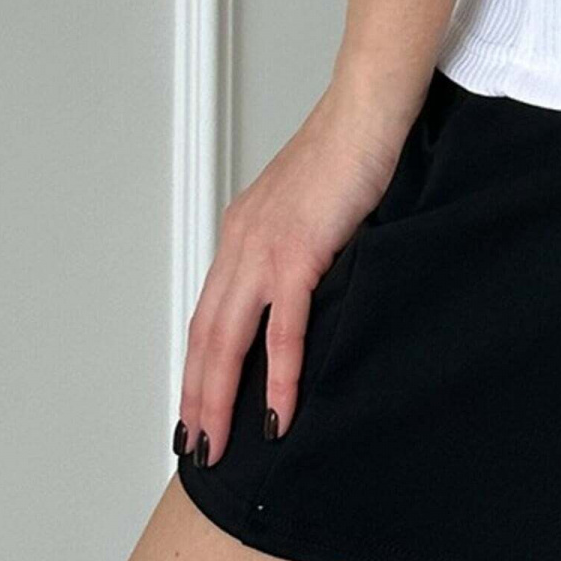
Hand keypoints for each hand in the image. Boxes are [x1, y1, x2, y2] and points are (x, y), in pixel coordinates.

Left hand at [176, 88, 402, 466]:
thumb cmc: (348, 151)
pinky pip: (284, 329)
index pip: (208, 313)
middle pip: (207, 337)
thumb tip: (304, 290)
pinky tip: (278, 412)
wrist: (366, 113)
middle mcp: (242, 243)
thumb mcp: (309, 206)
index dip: (198, 367)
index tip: (195, 409)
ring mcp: (265, 249)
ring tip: (221, 445)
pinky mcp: (298, 252)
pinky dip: (279, 377)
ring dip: (221, 399)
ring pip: (230, 340)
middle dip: (197, 398)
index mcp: (242, 232)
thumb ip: (297, 247)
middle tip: (197, 448)